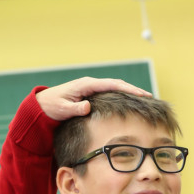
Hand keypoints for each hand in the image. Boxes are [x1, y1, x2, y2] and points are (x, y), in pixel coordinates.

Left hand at [36, 77, 151, 120]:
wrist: (44, 104)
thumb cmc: (53, 106)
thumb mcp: (63, 109)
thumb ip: (75, 109)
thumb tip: (87, 107)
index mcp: (87, 85)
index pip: (112, 85)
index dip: (128, 89)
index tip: (142, 95)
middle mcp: (92, 84)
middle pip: (118, 84)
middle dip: (134, 90)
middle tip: (150, 97)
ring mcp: (93, 88)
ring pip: (116, 88)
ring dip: (130, 93)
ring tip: (145, 99)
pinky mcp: (92, 94)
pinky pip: (111, 93)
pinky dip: (122, 96)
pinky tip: (130, 103)